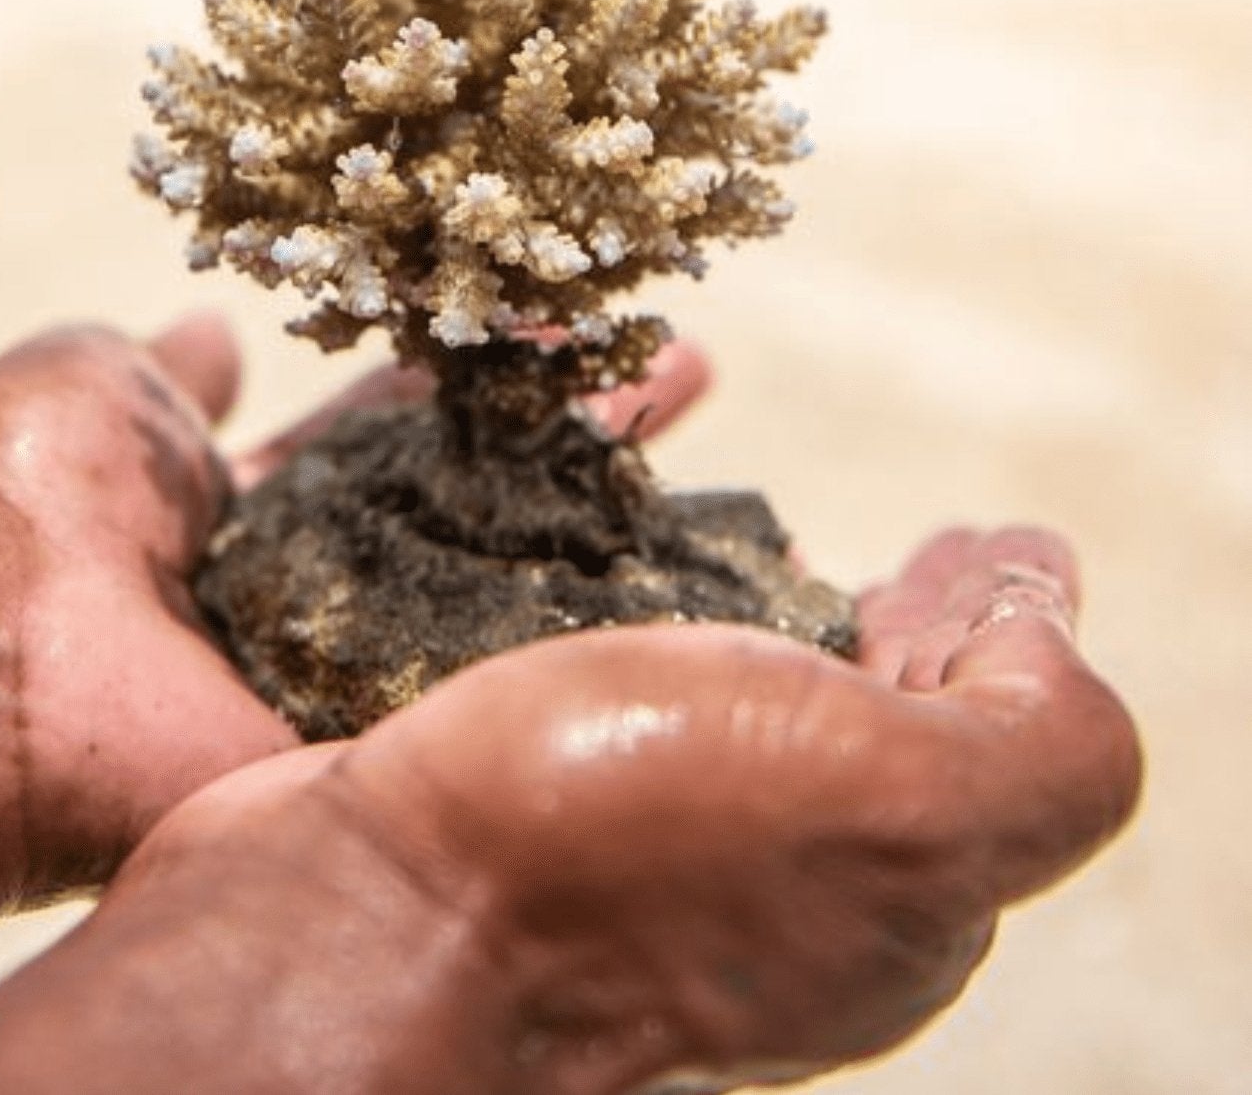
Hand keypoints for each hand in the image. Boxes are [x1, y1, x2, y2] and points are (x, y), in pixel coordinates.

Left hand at [0, 315, 711, 897]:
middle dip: (589, 430)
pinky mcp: (382, 733)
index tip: (576, 312)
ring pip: (519, 589)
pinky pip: (504, 684)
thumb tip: (221, 325)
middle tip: (691, 365)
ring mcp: (367, 662)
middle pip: (487, 497)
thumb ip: (170, 368)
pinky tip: (696, 607)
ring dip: (618, 523)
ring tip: (725, 453)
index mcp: (269, 505)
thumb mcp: (96, 388)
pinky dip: (593, 646)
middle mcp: (335, 583)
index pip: (413, 420)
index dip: (491, 365)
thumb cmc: (22, 499)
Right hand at [91, 526, 1139, 1094]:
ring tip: (745, 474)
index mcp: (881, 895)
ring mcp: (629, 827)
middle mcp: (761, 875)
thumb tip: (1048, 623)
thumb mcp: (891, 803)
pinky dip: (619, 548)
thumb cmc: (611, 848)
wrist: (342, 915)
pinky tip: (603, 488)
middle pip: (857, 718)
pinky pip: (590, 638)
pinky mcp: (514, 775)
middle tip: (908, 535)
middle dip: (891, 612)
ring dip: (744, 565)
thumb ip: (1035, 745)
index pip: (981, 747)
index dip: (998, 634)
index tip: (989, 541)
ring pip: (716, 669)